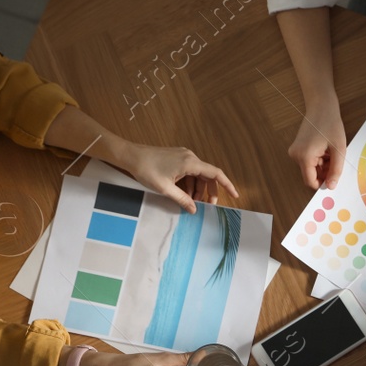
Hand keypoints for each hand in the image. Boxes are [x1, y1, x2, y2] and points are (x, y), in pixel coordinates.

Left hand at [115, 143, 236, 213]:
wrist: (130, 155)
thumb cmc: (146, 169)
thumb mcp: (165, 189)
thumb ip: (182, 200)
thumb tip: (194, 210)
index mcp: (190, 163)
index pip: (216, 173)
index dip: (227, 185)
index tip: (235, 195)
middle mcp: (190, 157)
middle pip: (208, 176)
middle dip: (210, 191)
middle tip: (207, 205)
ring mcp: (184, 156)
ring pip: (199, 175)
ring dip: (198, 189)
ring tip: (191, 201)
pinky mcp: (177, 157)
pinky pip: (190, 171)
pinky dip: (190, 183)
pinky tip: (183, 193)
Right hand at [288, 103, 348, 189]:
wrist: (321, 107)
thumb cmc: (331, 125)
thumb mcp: (339, 150)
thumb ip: (336, 170)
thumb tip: (331, 187)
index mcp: (304, 156)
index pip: (311, 182)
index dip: (323, 183)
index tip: (335, 177)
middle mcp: (295, 155)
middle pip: (311, 175)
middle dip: (325, 172)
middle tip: (335, 159)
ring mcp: (294, 151)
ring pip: (311, 169)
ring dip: (323, 165)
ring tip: (330, 152)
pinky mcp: (296, 148)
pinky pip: (308, 162)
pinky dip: (319, 160)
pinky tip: (325, 149)